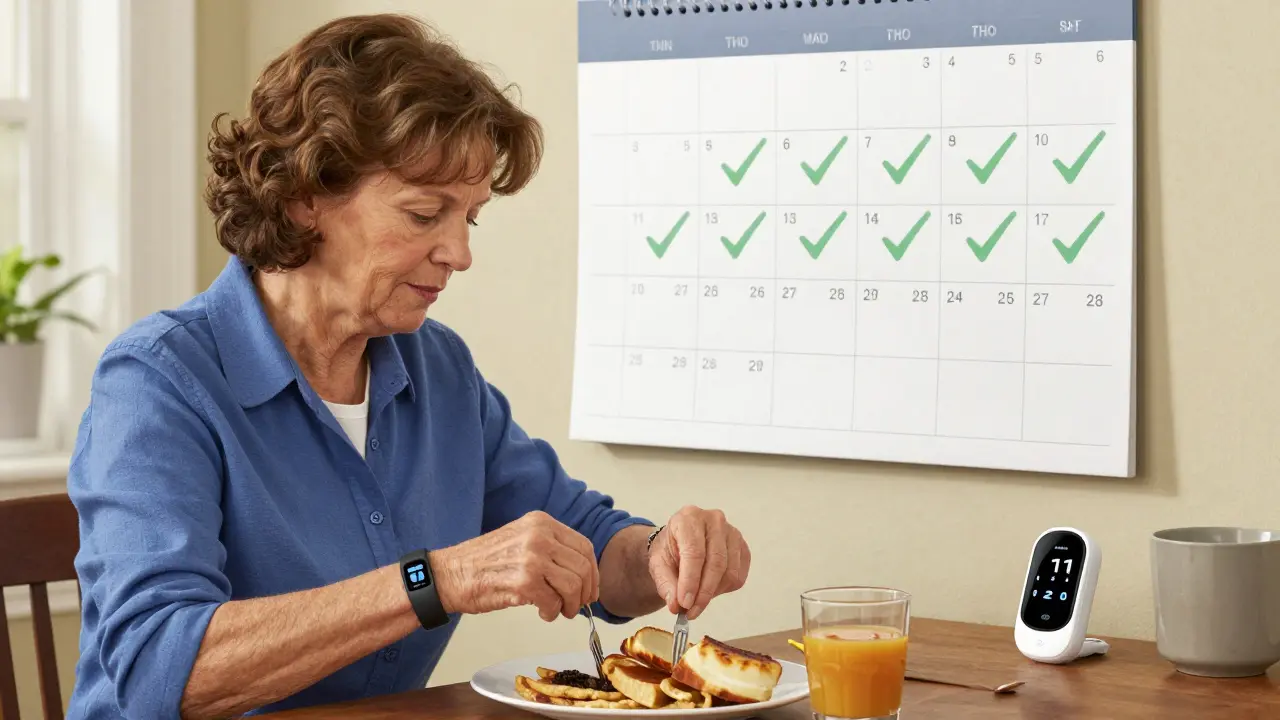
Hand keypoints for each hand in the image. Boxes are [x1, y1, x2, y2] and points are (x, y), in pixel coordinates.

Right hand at [429, 511, 599, 621]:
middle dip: (584, 593)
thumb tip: (581, 575)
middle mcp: (539, 535)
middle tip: (576, 606)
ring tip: (558, 611)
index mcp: (541, 522)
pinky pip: (553, 602)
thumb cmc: (483, 562)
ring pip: (573, 586)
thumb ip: (550, 548)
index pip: (584, 547)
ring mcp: (532, 557)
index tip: (590, 589)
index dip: (592, 572)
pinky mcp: (523, 582)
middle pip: (582, 567)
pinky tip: (543, 613)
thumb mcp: (521, 539)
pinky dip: (552, 613)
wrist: (449, 574)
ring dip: (570, 605)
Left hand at [647, 506, 750, 619]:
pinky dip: (723, 590)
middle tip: (691, 612)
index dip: (690, 581)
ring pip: (729, 572)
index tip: (684, 604)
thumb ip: (666, 584)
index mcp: (689, 517)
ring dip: (713, 594)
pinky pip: (738, 576)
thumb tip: (676, 605)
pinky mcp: (743, 547)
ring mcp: (732, 532)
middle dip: (703, 593)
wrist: (680, 543)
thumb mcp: (658, 564)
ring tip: (697, 602)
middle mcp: (714, 520)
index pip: (694, 552)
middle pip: (715, 563)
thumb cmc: (670, 550)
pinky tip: (709, 589)